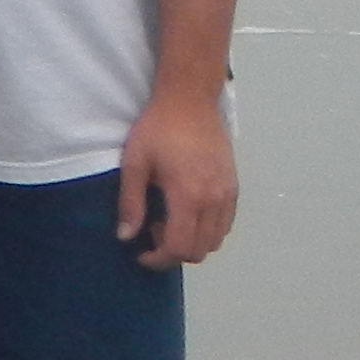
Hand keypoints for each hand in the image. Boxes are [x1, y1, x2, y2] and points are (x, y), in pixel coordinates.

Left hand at [114, 85, 237, 267]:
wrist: (190, 100)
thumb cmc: (158, 128)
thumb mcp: (134, 163)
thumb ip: (131, 203)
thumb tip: (125, 237)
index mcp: (188, 196)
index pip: (179, 247)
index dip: (159, 259)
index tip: (141, 254)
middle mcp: (214, 200)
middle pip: (200, 250)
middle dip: (173, 252)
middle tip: (152, 231)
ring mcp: (228, 194)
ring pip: (215, 240)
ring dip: (192, 242)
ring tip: (169, 220)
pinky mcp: (234, 186)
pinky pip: (225, 224)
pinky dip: (207, 230)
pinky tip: (188, 211)